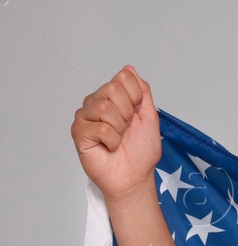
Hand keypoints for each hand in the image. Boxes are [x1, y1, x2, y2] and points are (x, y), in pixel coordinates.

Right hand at [72, 66, 162, 200]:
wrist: (134, 176)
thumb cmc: (141, 151)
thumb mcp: (150, 117)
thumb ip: (142, 92)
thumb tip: (129, 69)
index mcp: (113, 98)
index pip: (122, 78)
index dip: (135, 97)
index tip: (137, 114)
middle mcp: (97, 103)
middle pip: (112, 88)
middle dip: (128, 112)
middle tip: (126, 128)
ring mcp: (85, 117)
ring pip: (105, 108)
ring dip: (119, 128)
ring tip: (118, 139)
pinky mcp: (79, 132)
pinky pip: (100, 127)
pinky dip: (111, 140)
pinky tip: (109, 146)